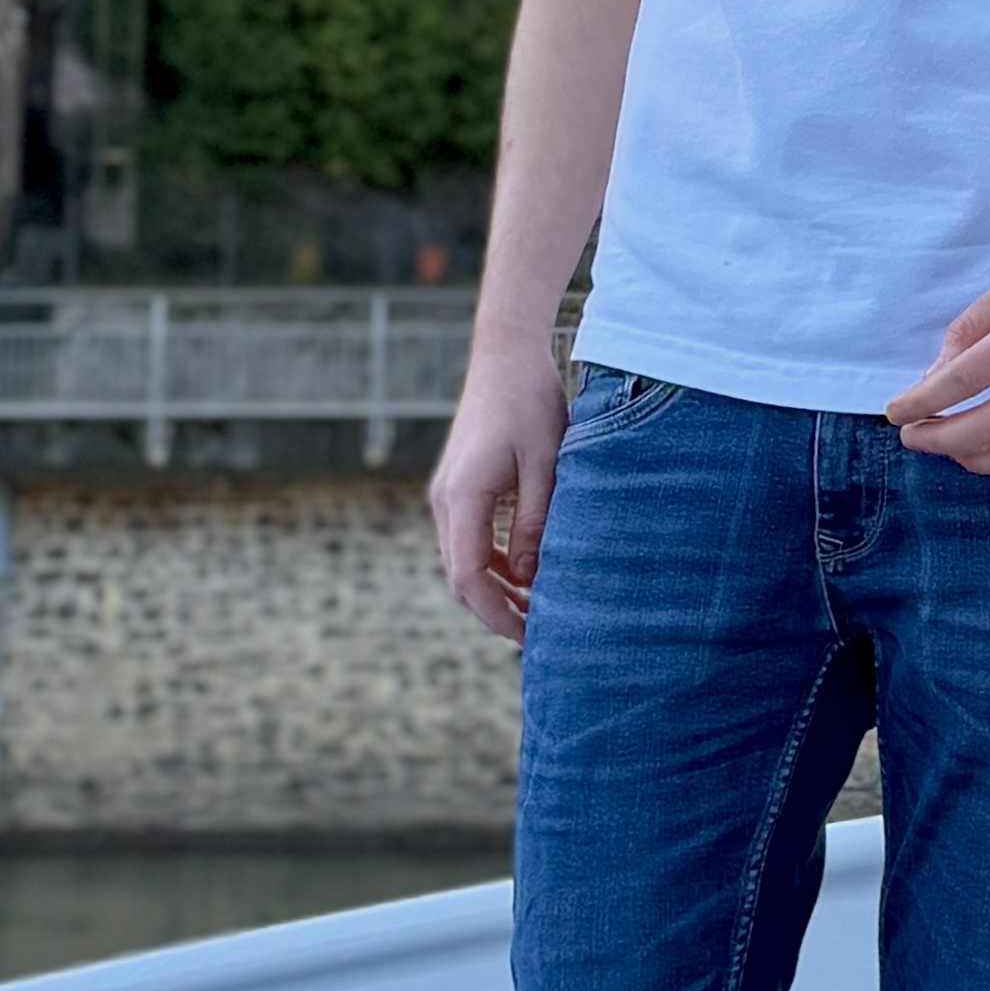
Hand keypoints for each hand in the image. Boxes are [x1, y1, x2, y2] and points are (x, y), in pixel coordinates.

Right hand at [430, 329, 566, 642]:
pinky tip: (525, 571)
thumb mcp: (544, 463)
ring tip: (535, 609)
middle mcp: (446, 501)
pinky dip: (492, 561)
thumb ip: (533, 522)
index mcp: (462, 498)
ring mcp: (448, 494)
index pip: (468, 578)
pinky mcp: (458, 486)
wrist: (505, 354)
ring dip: (494, 587)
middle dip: (495, 610)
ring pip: (463, 560)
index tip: (528, 636)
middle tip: (537, 633)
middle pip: (461, 577)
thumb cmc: (530, 402)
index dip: (496, 614)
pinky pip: (469, 538)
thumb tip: (529, 578)